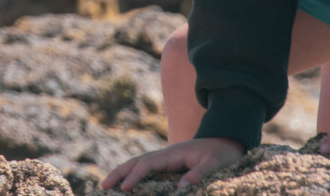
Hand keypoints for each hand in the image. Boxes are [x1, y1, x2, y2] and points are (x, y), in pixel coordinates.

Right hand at [101, 137, 244, 191]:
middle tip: (102, 185)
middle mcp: (165, 155)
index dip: (135, 176)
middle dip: (119, 172)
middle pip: (136, 162)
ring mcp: (165, 159)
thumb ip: (198, 174)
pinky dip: (133, 175)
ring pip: (138, 164)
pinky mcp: (168, 165)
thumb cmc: (221, 154)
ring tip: (107, 185)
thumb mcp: (214, 164)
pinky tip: (127, 185)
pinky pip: (146, 170)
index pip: (147, 164)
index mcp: (173, 154)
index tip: (124, 189)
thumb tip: (180, 188)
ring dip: (122, 173)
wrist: (227, 141)